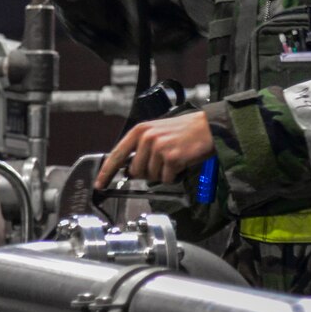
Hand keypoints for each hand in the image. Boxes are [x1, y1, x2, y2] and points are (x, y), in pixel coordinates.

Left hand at [98, 110, 214, 187]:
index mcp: (140, 130)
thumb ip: (141, 148)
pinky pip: (165, 179)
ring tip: (174, 159)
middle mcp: (147, 138)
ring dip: (162, 174)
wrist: (210, 127)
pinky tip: (181, 163)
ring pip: (150, 176)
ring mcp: (158, 148)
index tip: (100, 184)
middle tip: (162, 163)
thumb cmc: (187, 130)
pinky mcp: (171, 158)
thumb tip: (130, 170)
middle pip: (135, 171)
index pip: (117, 154)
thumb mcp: (158, 132)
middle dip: (147, 172)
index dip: (106, 172)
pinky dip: (174, 176)